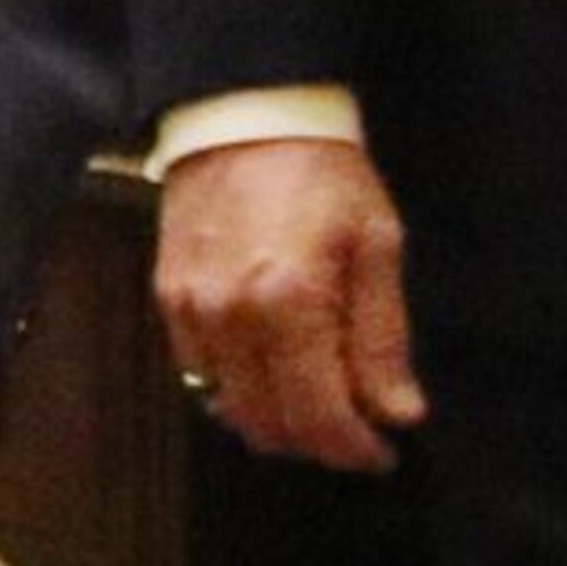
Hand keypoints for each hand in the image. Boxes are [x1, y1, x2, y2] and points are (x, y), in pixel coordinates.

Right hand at [156, 138, 422, 472]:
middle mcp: (231, 317)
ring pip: (231, 409)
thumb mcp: (376, 244)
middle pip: (272, 425)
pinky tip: (269, 372)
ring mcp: (191, 310)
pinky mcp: (168, 297)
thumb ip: (382, 337)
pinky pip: (199, 376)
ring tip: (315, 403)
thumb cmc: (323, 173)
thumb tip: (398, 413)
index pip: (321, 416)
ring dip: (277, 423)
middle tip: (355, 431)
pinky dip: (236, 390)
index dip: (356, 449)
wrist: (247, 114)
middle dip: (319, 442)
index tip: (383, 452)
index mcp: (291, 302)